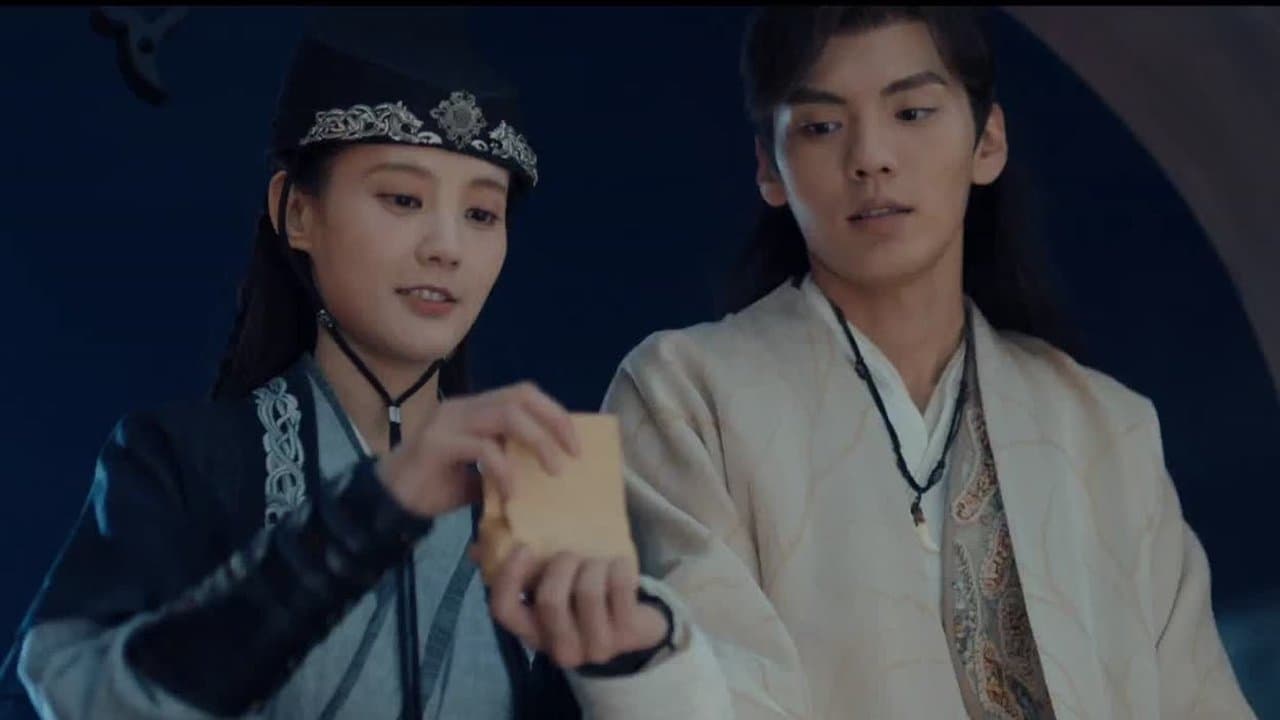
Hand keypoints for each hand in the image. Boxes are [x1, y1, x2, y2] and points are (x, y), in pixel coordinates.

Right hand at [376, 382, 579, 518]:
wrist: (386, 504)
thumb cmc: (433, 488)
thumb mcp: (479, 476)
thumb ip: (506, 465)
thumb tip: (546, 474)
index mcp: (473, 408)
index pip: (522, 393)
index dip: (554, 413)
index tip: (575, 444)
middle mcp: (462, 407)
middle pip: (519, 396)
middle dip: (554, 422)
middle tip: (572, 455)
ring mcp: (448, 422)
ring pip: (506, 416)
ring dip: (537, 442)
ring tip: (553, 471)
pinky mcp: (437, 444)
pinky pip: (482, 449)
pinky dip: (505, 471)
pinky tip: (512, 494)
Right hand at [489, 545, 670, 668]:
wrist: (634, 626)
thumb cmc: (580, 600)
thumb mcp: (548, 588)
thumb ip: (513, 569)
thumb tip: (476, 549)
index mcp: (533, 633)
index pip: (505, 612)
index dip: (510, 578)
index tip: (525, 548)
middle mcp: (560, 648)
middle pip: (550, 601)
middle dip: (561, 566)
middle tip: (571, 554)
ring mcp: (595, 646)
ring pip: (587, 593)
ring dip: (592, 565)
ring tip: (598, 561)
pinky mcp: (628, 635)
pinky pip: (620, 590)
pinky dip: (619, 568)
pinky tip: (620, 564)